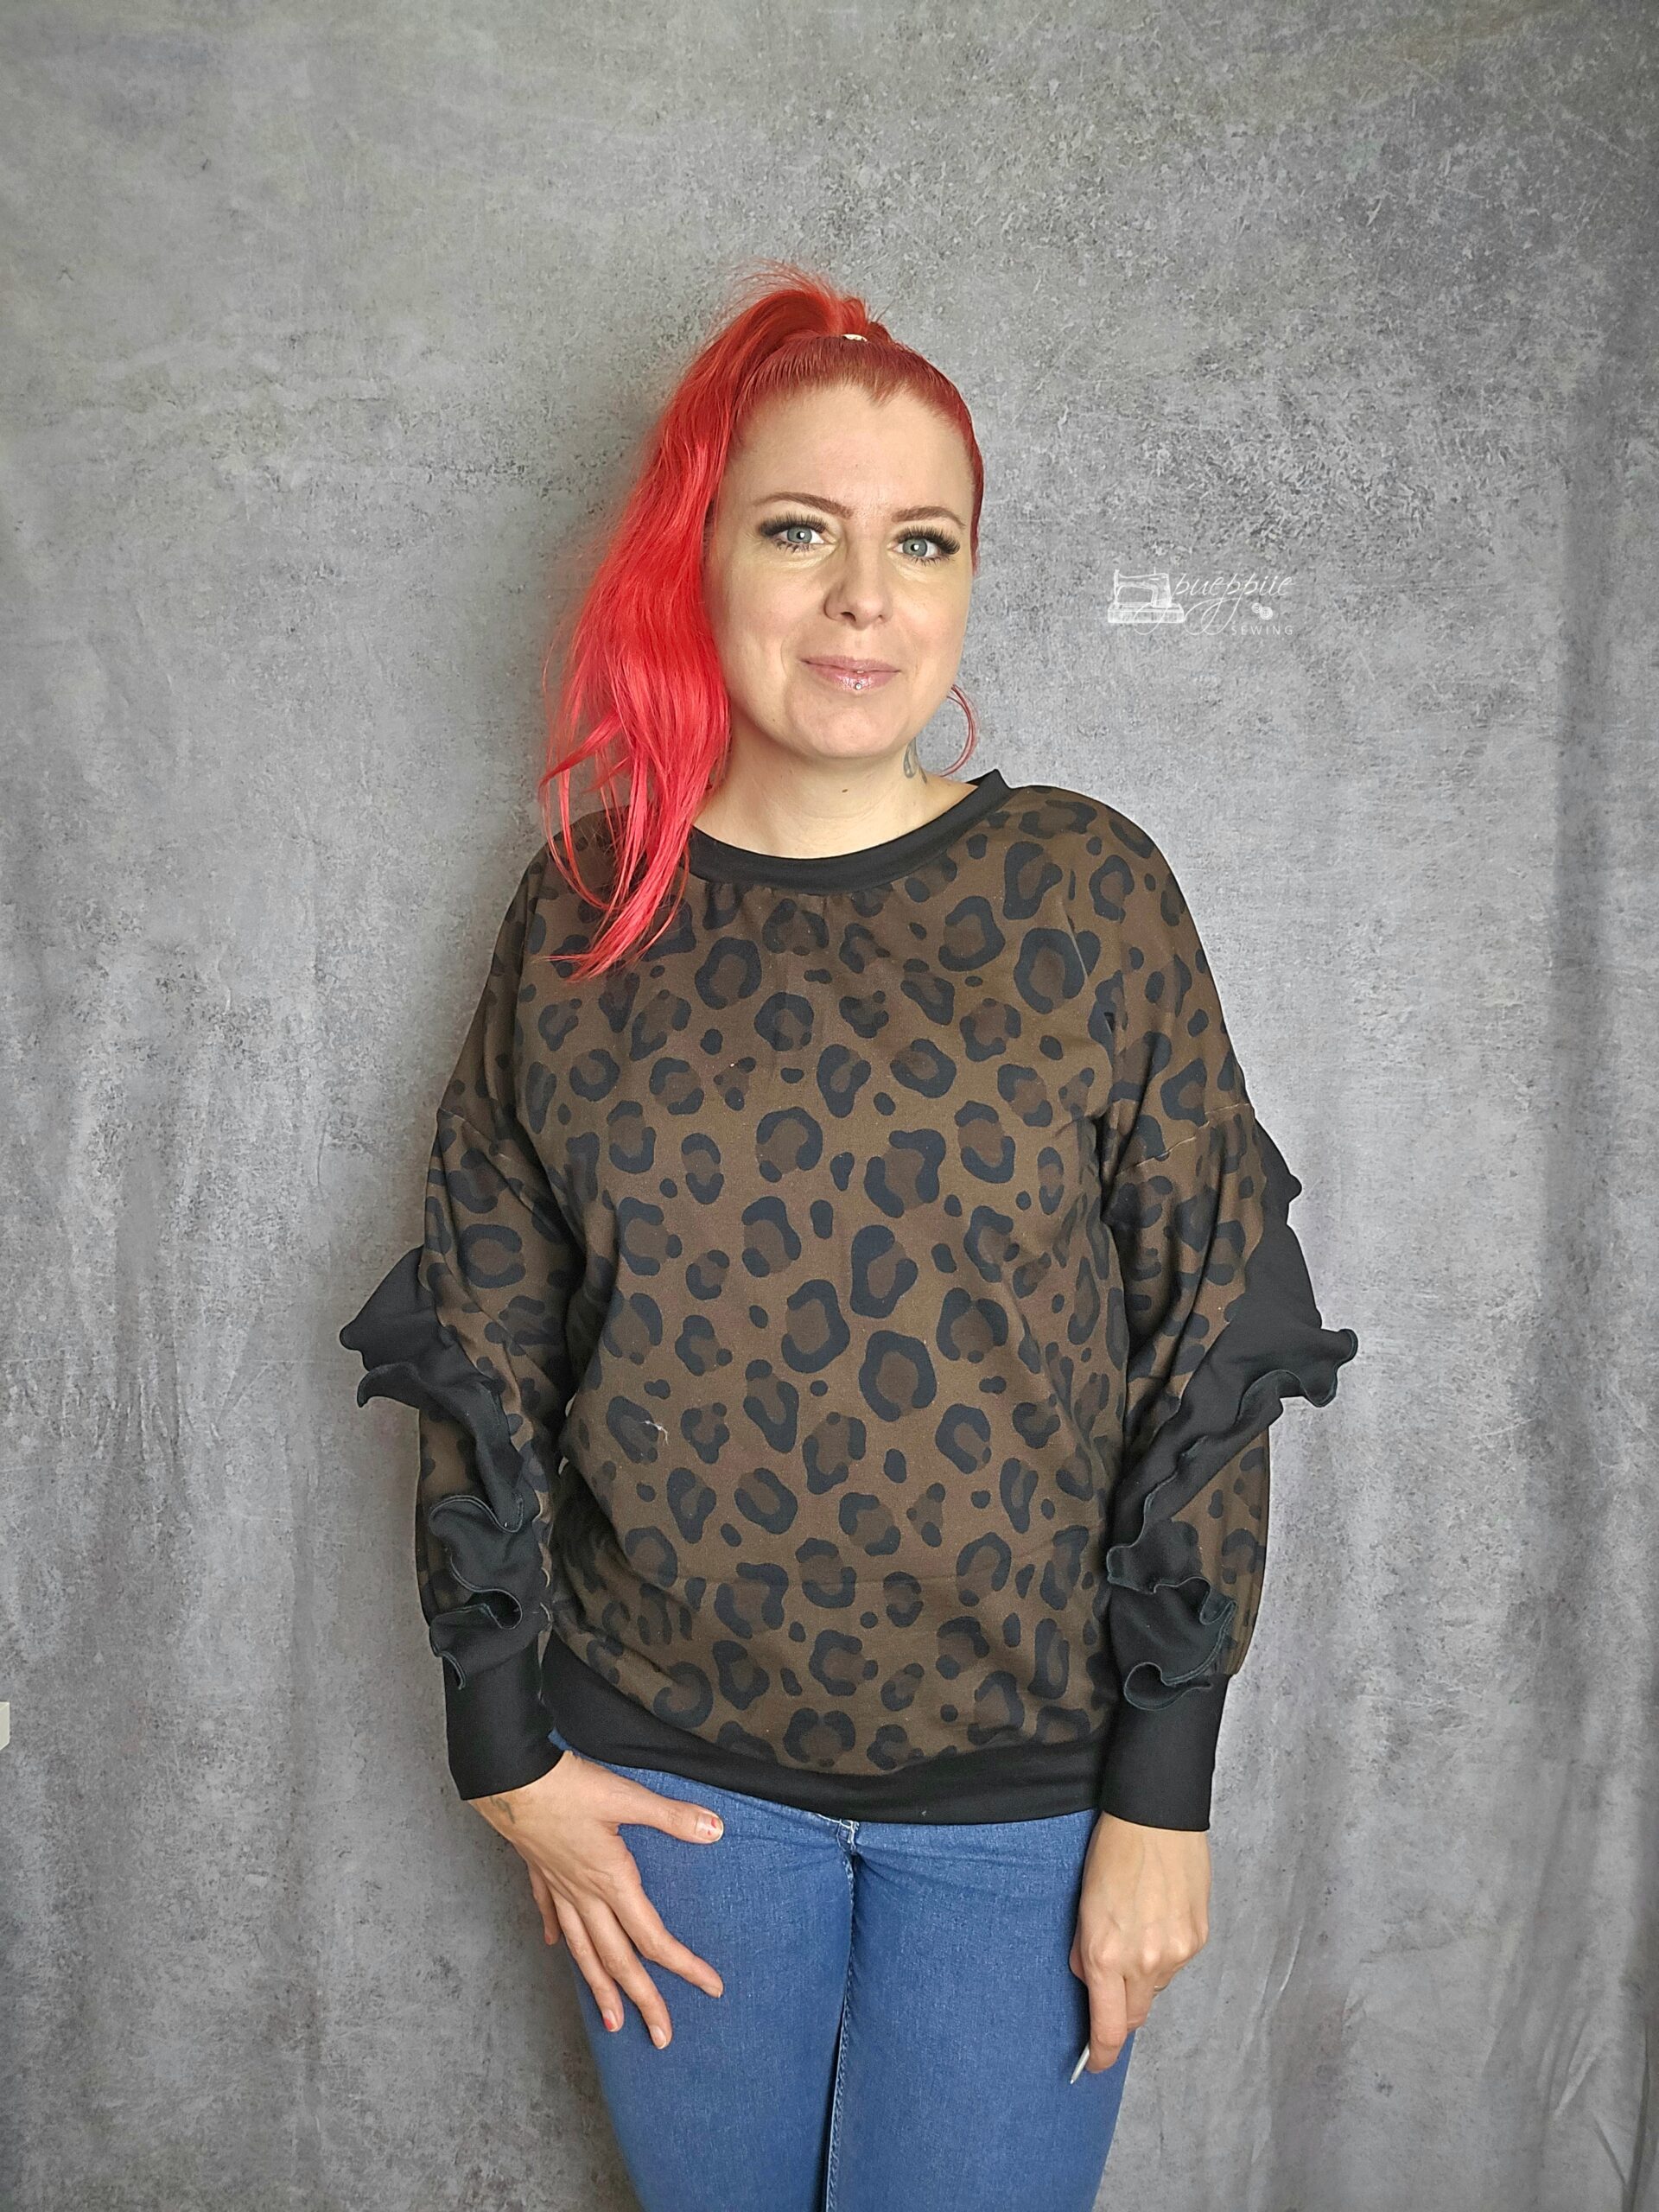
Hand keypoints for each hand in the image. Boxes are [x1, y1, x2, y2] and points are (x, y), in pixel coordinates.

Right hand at [470, 1749, 726, 2050]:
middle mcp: (585, 1897)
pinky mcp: (540, 1874)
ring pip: (583, 1951)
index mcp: (612, 1882)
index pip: (654, 1938)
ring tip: (612, 2021)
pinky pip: (552, 1916)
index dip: (685, 1966)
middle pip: (619, 1961)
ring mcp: (559, 1890)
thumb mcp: (626, 1796)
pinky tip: (558, 1948)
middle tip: (663, 2038)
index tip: (711, 1988)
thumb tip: (715, 1829)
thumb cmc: (567, 1787)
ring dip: (600, 1988)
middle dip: (644, 2001)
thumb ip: (671, 1816)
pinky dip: (559, 1936)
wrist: (510, 1780)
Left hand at [1069, 1812, 1210, 2072]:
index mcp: (1107, 1954)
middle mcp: (1144, 1961)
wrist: (1156, 1817)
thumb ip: (1085, 1952)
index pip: (1108, 2026)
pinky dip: (1163, 1952)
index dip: (1102, 2052)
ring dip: (1142, 1975)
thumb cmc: (1113, 1852)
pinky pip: (1176, 1963)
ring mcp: (1176, 1952)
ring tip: (1136, 1928)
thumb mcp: (1083, 1905)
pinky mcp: (1197, 1939)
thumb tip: (1091, 1982)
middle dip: (1120, 2010)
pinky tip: (1157, 1918)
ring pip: (1155, 1987)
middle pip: (1134, 2014)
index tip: (1096, 2064)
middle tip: (1111, 1987)